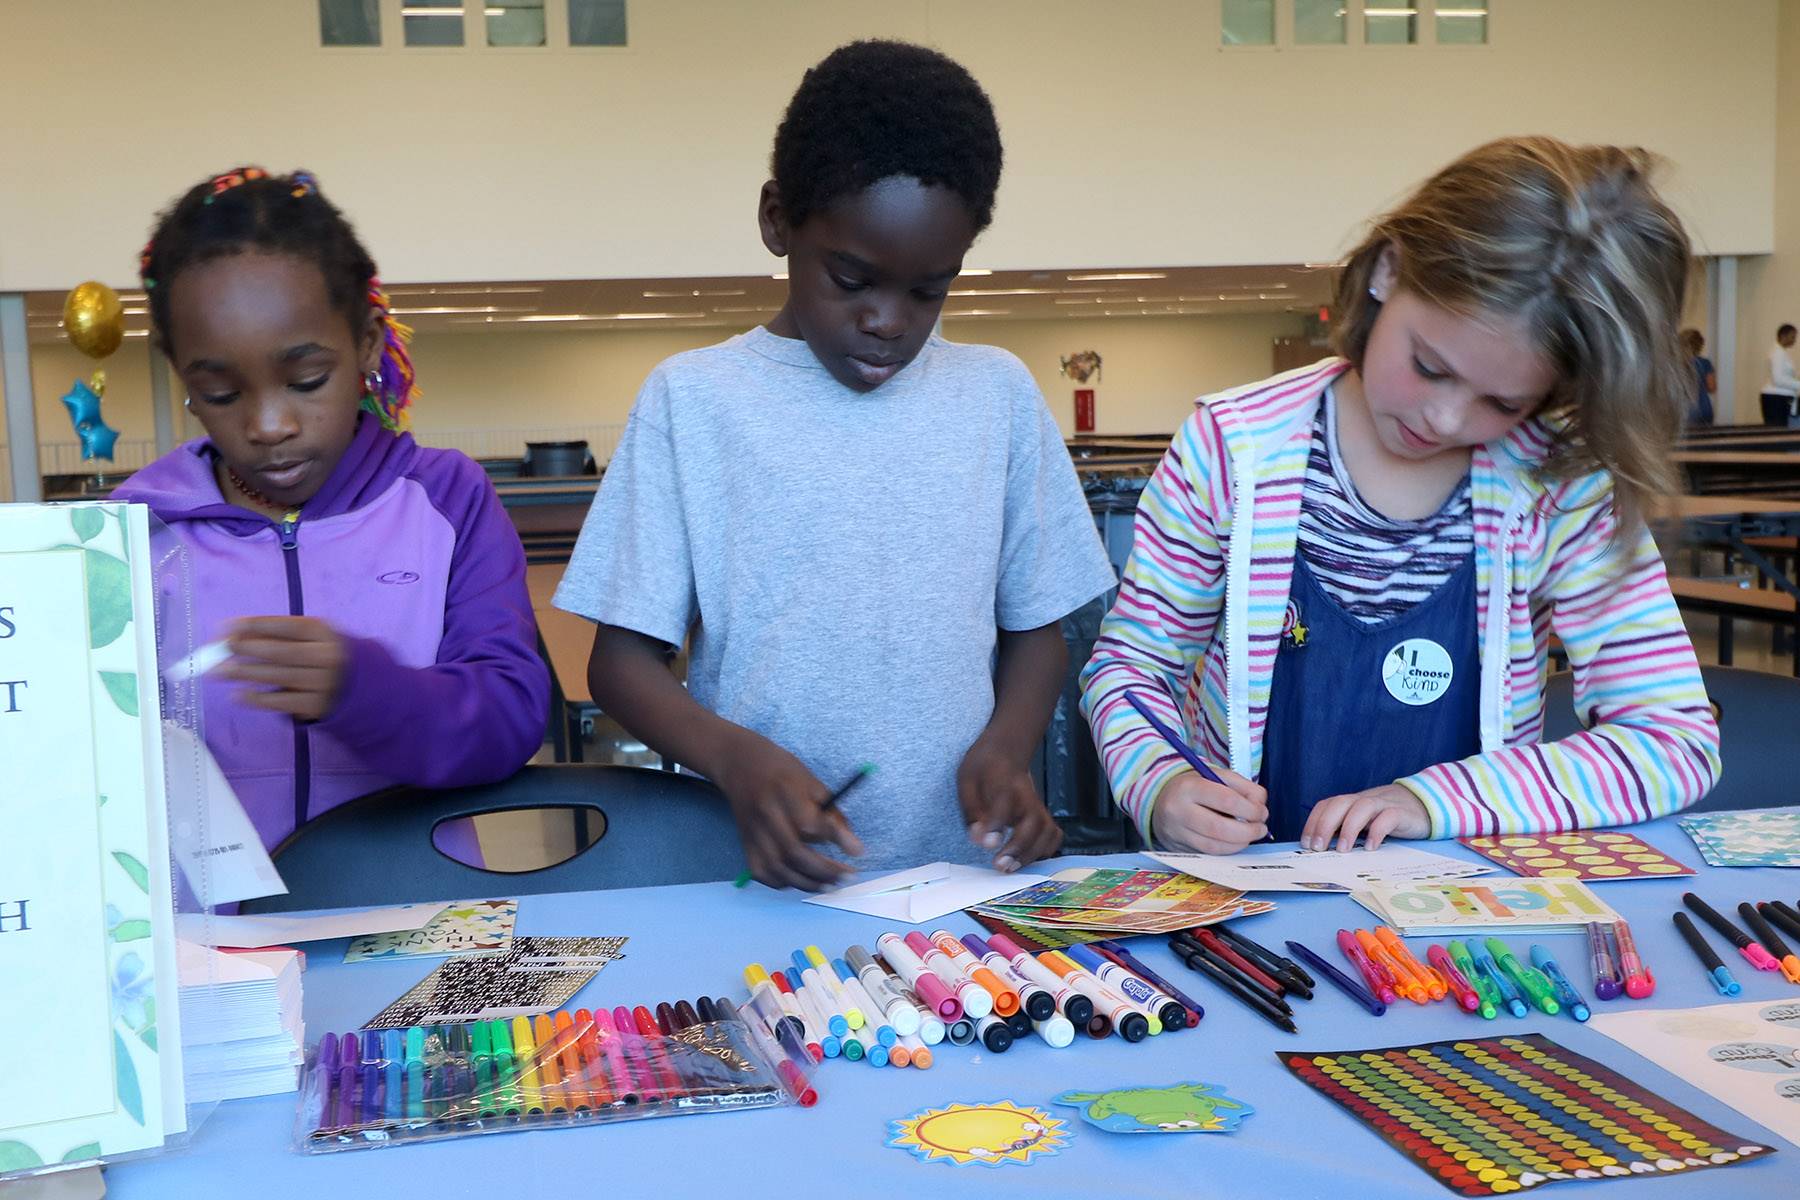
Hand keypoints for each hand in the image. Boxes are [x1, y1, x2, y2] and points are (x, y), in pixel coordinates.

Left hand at [219, 617, 348, 721]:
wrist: (356, 684)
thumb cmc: (319, 654)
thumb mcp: (307, 637)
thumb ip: (276, 635)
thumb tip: (234, 635)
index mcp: (323, 632)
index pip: (286, 626)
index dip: (255, 625)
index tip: (228, 626)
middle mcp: (326, 656)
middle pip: (280, 652)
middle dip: (247, 649)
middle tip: (220, 650)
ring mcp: (323, 682)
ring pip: (277, 676)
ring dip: (244, 673)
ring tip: (219, 672)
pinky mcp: (316, 705)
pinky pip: (280, 702)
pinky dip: (256, 699)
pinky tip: (237, 694)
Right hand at [714, 729, 863, 890]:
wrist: (741, 765)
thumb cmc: (783, 772)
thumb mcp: (812, 782)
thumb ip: (831, 812)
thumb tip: (850, 844)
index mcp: (785, 791)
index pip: (810, 823)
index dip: (836, 839)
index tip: (858, 851)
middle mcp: (766, 814)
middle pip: (795, 852)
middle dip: (825, 870)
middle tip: (846, 875)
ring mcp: (752, 832)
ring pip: (779, 868)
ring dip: (808, 883)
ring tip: (830, 884)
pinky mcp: (745, 844)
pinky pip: (763, 873)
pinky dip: (784, 883)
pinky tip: (801, 880)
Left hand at [957, 736, 1062, 871]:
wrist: (1004, 753)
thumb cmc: (982, 769)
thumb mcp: (967, 781)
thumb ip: (972, 810)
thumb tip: (978, 839)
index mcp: (1004, 782)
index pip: (1005, 803)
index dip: (997, 825)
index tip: (987, 845)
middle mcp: (1027, 796)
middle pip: (1034, 822)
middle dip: (1019, 847)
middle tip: (1000, 865)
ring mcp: (1038, 806)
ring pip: (1047, 832)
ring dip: (1031, 854)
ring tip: (1010, 868)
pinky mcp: (1043, 816)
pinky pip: (1053, 836)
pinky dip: (1045, 850)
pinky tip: (1026, 860)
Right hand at [1149, 768, 1268, 853]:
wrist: (1160, 799)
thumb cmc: (1193, 785)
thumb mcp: (1215, 775)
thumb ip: (1242, 786)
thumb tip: (1260, 805)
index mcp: (1189, 787)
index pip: (1226, 800)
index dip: (1250, 809)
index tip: (1261, 812)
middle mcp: (1179, 811)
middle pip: (1219, 828)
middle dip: (1248, 831)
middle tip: (1260, 828)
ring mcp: (1176, 832)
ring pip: (1214, 847)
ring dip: (1240, 844)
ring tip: (1250, 835)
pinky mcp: (1178, 848)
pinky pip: (1208, 854)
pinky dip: (1227, 850)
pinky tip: (1235, 842)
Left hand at [1301, 783, 1429, 850]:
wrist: (1422, 806)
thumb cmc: (1386, 818)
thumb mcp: (1363, 823)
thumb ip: (1345, 830)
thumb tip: (1321, 850)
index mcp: (1351, 803)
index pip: (1326, 805)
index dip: (1313, 822)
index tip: (1306, 843)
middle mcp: (1363, 800)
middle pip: (1339, 804)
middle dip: (1325, 825)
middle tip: (1318, 848)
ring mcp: (1383, 804)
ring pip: (1362, 807)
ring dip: (1349, 828)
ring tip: (1343, 850)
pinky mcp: (1401, 813)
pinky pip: (1388, 817)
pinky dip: (1377, 831)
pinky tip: (1371, 847)